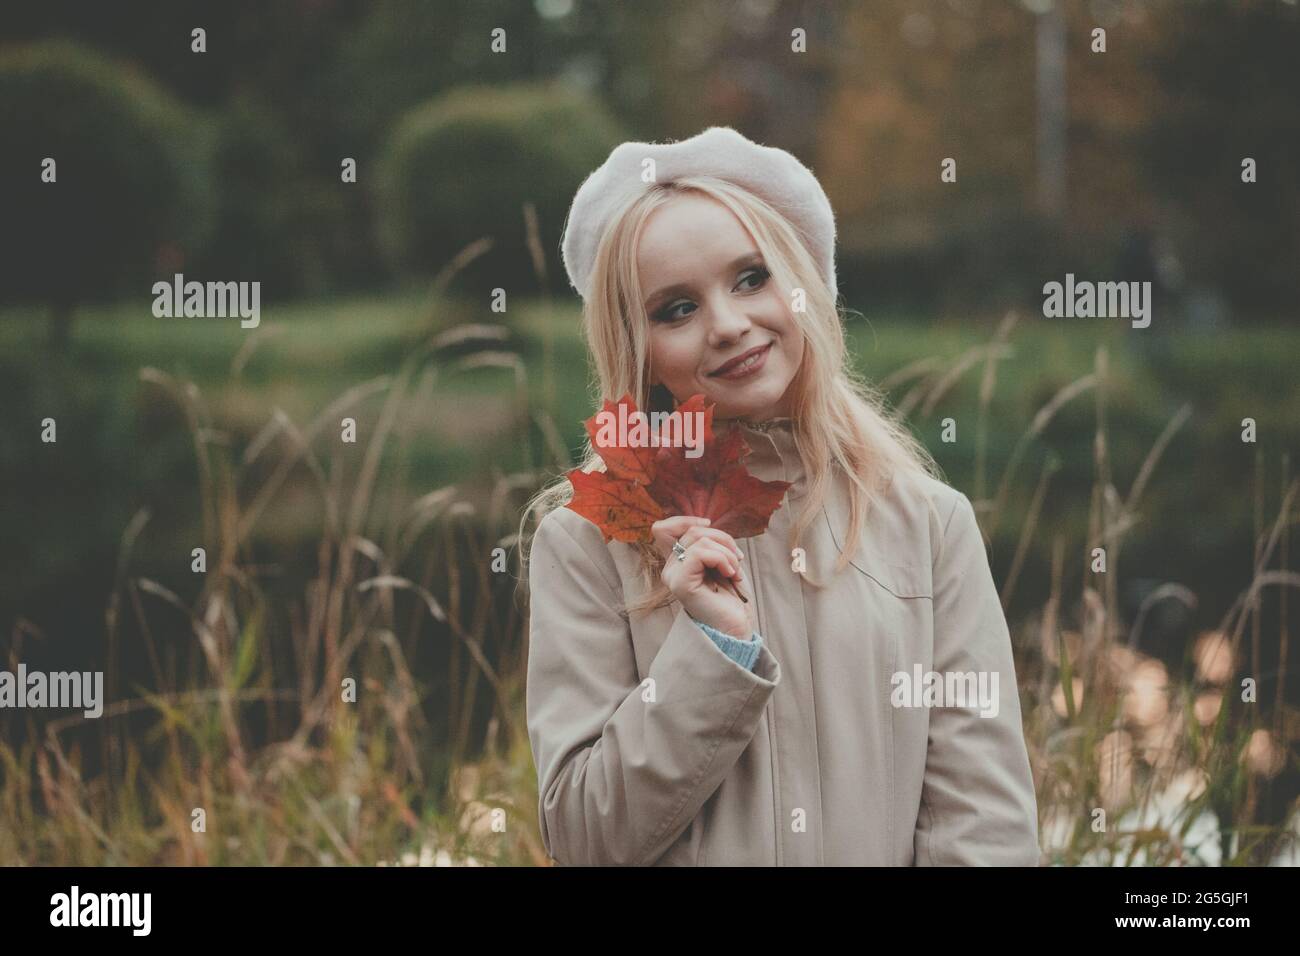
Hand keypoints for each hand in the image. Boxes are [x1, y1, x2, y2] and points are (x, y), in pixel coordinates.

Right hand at [651, 516, 751, 637]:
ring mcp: (673, 576)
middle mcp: (670, 568)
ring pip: (699, 540)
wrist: (736, 625)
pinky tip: (731, 575)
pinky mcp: (681, 583)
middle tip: (737, 559)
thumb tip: (705, 522)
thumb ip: (707, 542)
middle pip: (692, 531)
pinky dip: (722, 559)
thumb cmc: (731, 596)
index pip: (663, 528)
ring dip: (727, 553)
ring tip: (735, 572)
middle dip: (723, 539)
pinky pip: (701, 553)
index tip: (709, 524)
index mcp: (677, 562)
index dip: (686, 520)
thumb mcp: (720, 560)